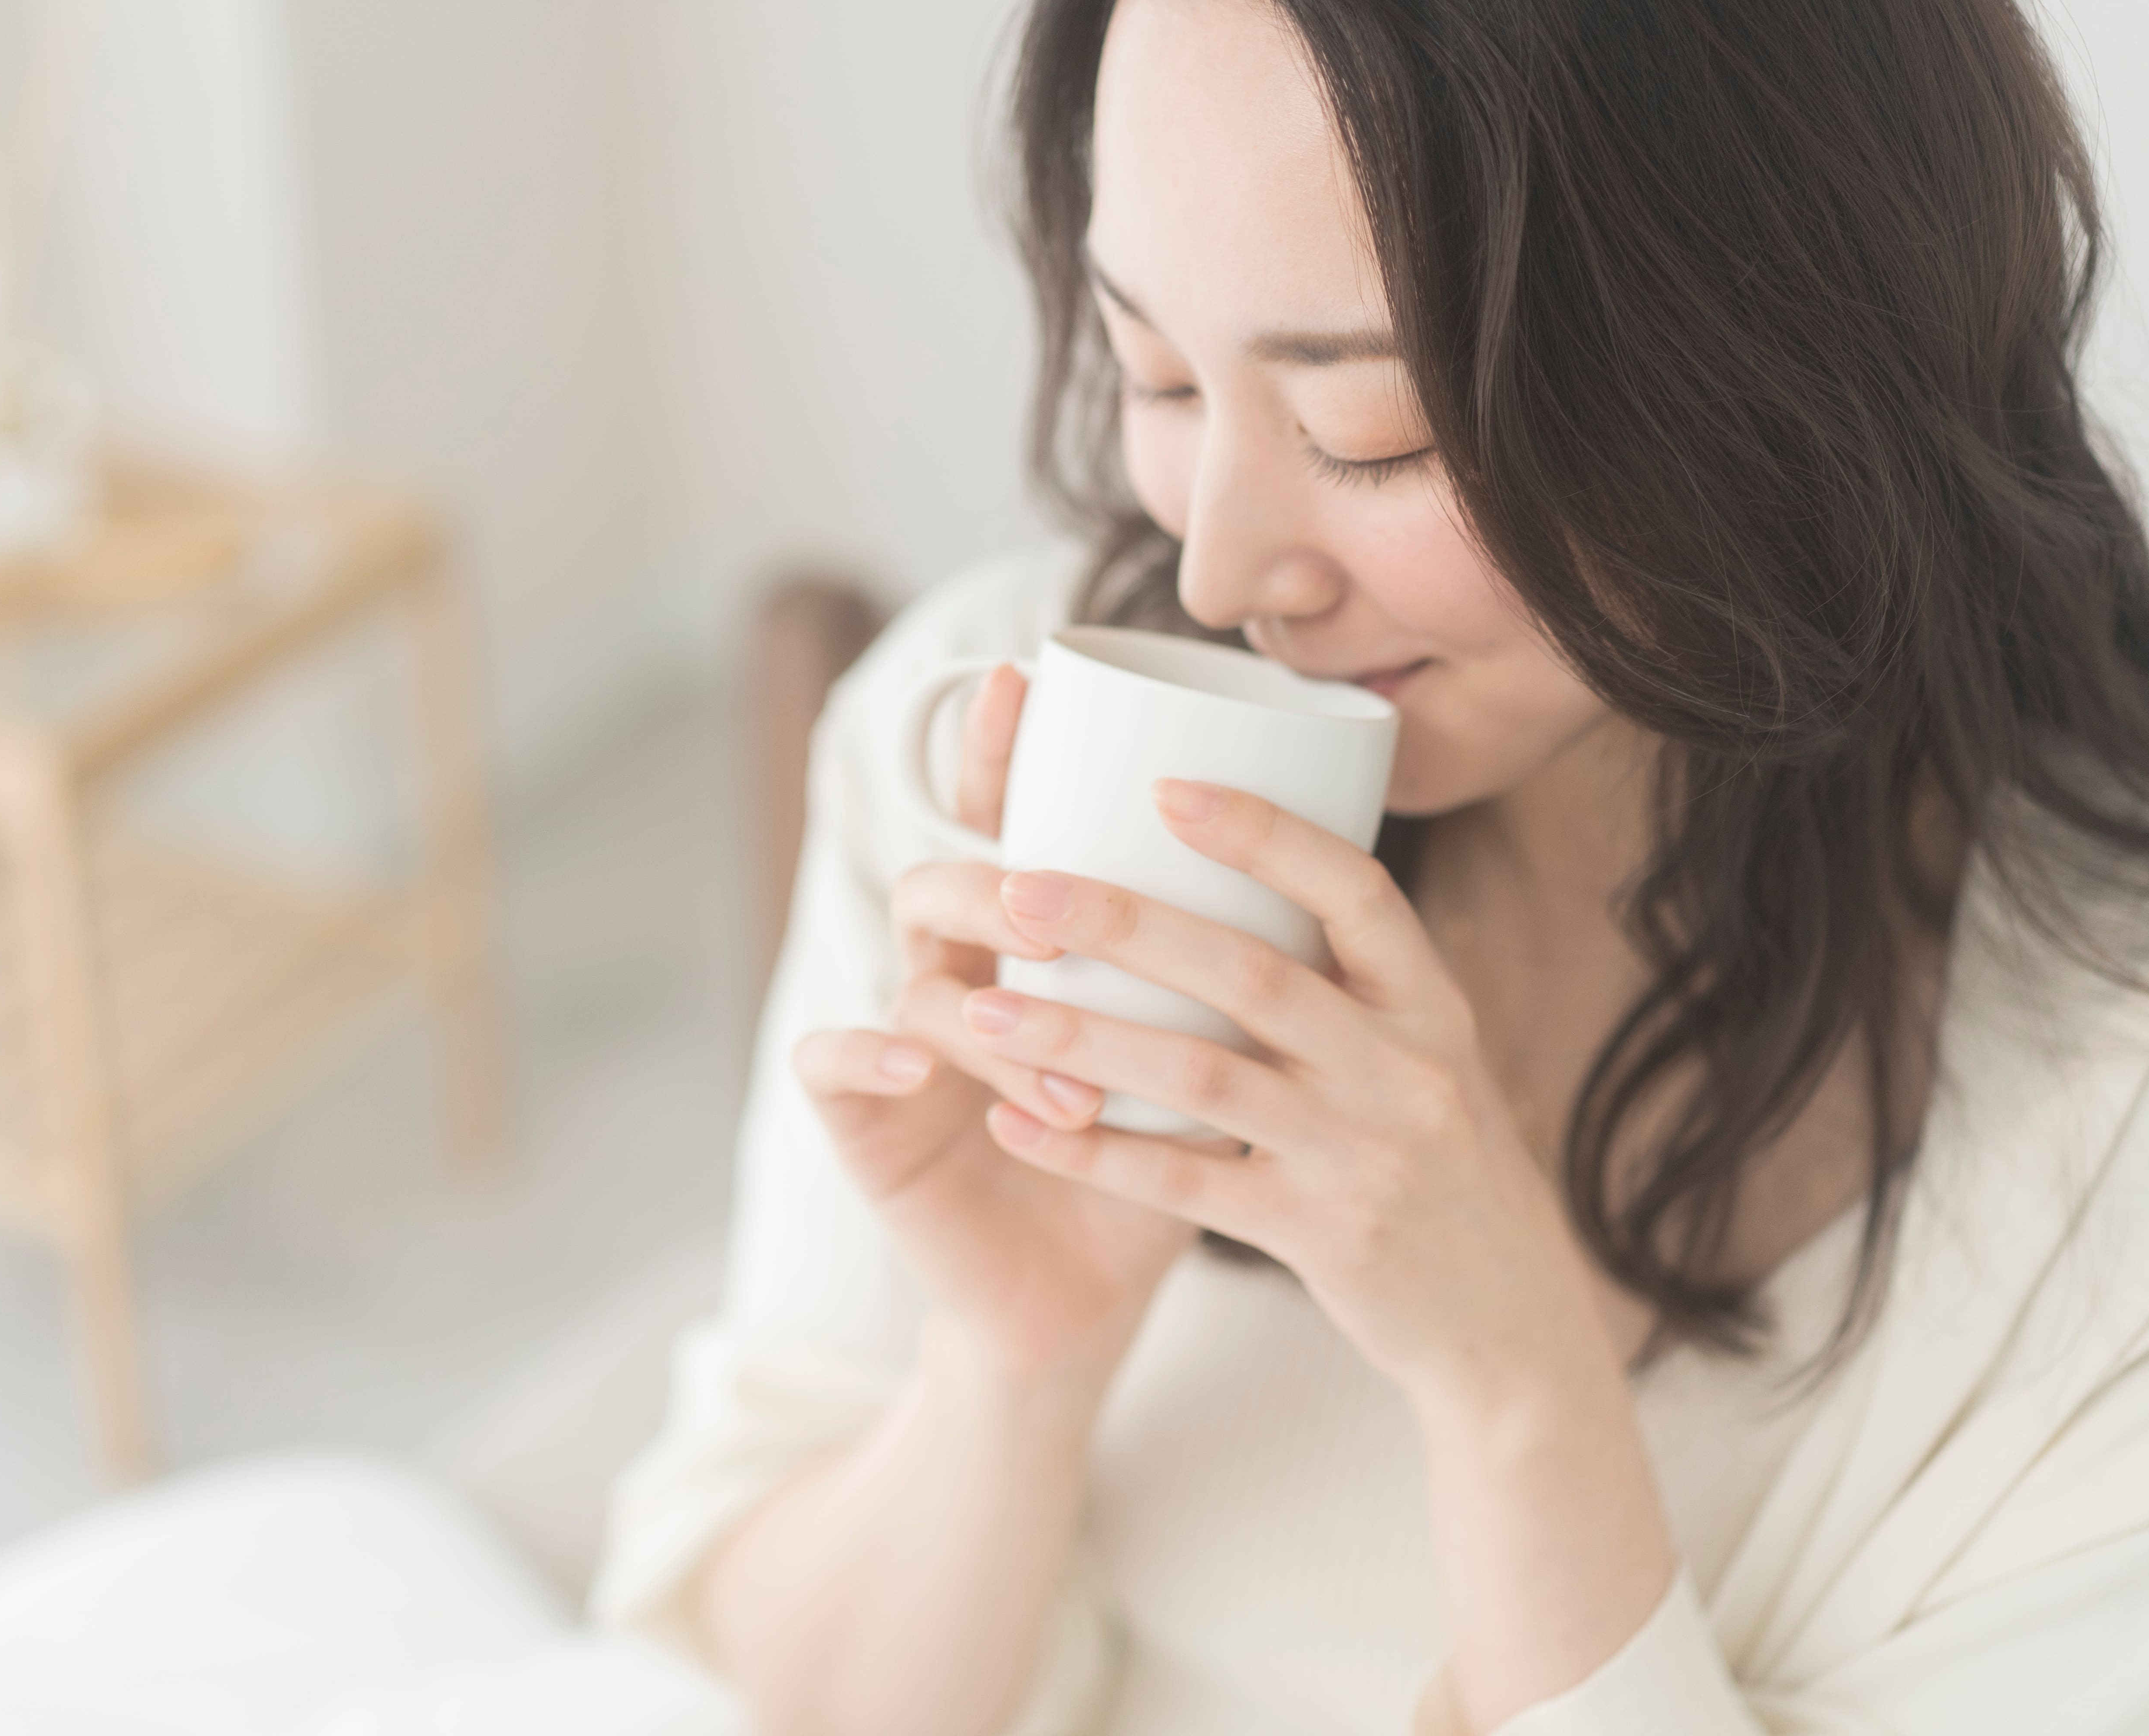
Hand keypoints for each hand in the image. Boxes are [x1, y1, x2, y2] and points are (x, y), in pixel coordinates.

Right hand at [793, 664, 1204, 1389]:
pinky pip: (832, 1063)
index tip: (1025, 681)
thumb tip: (1316, 849)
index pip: (1011, 826)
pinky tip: (912, 1062)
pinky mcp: (865, 1120)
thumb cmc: (1164, 1162)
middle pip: (947, 882)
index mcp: (1038, 945)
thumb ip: (1228, 963)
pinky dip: (865, 1053)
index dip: (1004, 753)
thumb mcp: (1208, 1055)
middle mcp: (964, 974)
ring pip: (914, 980)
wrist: (1098, 1299)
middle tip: (1047, 913)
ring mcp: (906, 1043)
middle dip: (993, 885)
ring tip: (1068, 1091)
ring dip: (993, 1027)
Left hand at [956, 777, 1619, 1409]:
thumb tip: (1246, 863)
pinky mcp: (1316, 1235)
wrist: (1506, 1320)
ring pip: (1198, 1077)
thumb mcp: (1425, 1053)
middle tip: (1019, 890)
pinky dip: (1088, 1151)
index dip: (1262, 834)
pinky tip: (1009, 1122)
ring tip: (981, 1010)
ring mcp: (1360, 1154)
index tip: (1164, 787)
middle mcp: (1403, 1068)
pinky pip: (1180, 1184)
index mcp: (1429, 1003)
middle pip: (1250, 974)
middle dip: (1124, 924)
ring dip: (1080, 1037)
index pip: (1354, 891)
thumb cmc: (1436, 1161)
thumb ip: (1349, 978)